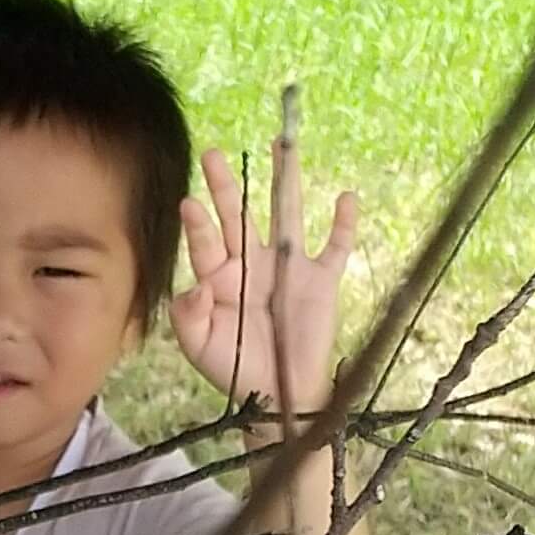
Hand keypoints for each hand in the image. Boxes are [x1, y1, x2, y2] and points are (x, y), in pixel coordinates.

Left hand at [171, 145, 356, 413]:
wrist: (277, 394)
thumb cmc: (233, 369)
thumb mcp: (200, 348)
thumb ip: (188, 318)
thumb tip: (192, 290)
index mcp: (220, 277)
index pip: (207, 242)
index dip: (199, 223)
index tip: (189, 203)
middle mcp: (252, 263)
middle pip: (238, 215)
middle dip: (224, 185)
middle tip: (210, 154)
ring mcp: (288, 267)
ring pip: (286, 212)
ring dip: (284, 178)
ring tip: (281, 140)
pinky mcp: (321, 280)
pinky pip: (337, 247)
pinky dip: (345, 224)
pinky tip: (346, 198)